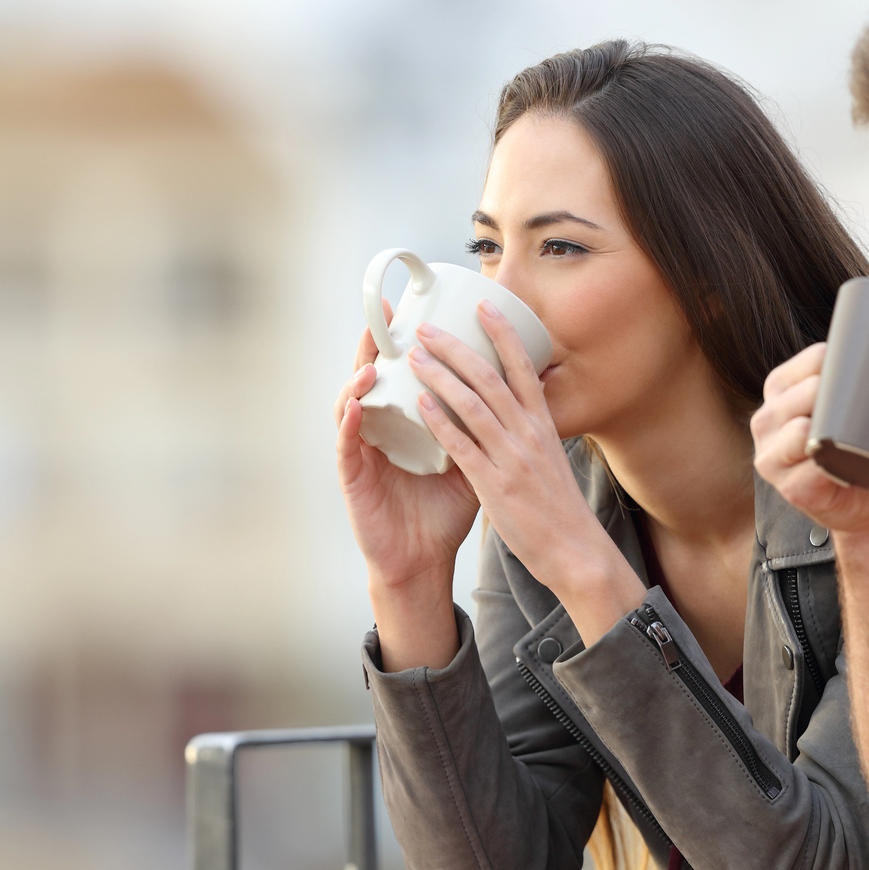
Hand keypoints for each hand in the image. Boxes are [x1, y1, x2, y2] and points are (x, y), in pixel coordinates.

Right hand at [334, 299, 481, 591]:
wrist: (422, 561)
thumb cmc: (442, 513)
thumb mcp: (470, 464)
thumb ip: (483, 432)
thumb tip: (521, 399)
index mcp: (406, 425)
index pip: (402, 375)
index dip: (405, 343)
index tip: (416, 308)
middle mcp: (380, 431)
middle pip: (374, 379)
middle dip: (376, 346)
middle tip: (384, 316)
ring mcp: (363, 452)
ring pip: (352, 404)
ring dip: (360, 379)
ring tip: (372, 361)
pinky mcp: (353, 479)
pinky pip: (347, 445)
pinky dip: (349, 422)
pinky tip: (356, 405)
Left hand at [409, 303, 638, 627]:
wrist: (577, 552)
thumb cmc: (561, 511)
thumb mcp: (552, 461)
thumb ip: (531, 435)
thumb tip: (515, 414)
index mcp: (544, 426)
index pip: (523, 368)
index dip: (504, 334)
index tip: (485, 306)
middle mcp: (529, 434)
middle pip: (490, 377)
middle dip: (457, 347)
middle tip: (428, 328)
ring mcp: (512, 457)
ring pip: (473, 403)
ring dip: (441, 375)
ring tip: (415, 355)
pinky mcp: (495, 484)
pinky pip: (463, 444)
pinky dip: (440, 420)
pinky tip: (420, 402)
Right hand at [750, 343, 868, 541]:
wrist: (862, 505)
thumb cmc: (857, 447)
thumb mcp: (846, 405)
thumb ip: (855, 373)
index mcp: (779, 387)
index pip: (815, 359)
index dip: (849, 364)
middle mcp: (765, 418)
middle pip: (809, 391)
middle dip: (844, 398)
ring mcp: (769, 455)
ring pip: (802, 430)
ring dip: (834, 434)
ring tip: (856, 440)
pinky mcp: (787, 487)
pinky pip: (811, 468)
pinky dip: (832, 467)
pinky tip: (844, 468)